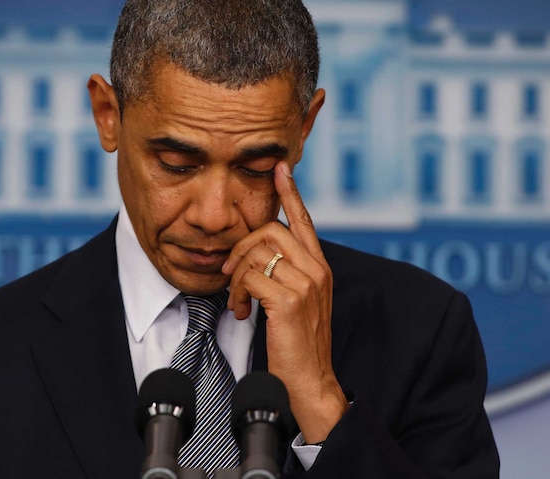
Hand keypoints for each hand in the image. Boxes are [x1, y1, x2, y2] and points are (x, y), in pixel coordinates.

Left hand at [222, 161, 348, 442]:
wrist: (311, 381)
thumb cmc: (299, 344)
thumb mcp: (298, 301)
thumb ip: (287, 274)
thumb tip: (259, 254)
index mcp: (319, 266)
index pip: (304, 220)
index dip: (290, 193)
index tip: (280, 168)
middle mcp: (316, 269)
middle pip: (270, 230)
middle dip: (241, 247)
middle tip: (230, 274)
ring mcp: (305, 284)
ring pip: (257, 253)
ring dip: (237, 276)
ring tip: (238, 300)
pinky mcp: (289, 300)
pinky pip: (250, 277)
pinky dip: (238, 293)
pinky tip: (242, 312)